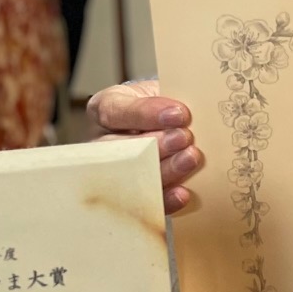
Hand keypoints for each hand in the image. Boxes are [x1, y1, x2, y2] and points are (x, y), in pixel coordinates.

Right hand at [86, 78, 203, 214]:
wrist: (172, 125)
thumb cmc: (163, 104)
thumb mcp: (163, 89)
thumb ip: (170, 97)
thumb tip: (185, 113)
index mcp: (106, 108)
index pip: (115, 111)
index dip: (146, 113)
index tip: (179, 113)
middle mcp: (103, 143)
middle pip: (121, 148)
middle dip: (156, 144)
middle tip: (184, 138)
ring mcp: (115, 171)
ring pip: (133, 176)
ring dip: (165, 169)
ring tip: (190, 159)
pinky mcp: (133, 195)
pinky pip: (146, 202)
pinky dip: (165, 199)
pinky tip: (182, 193)